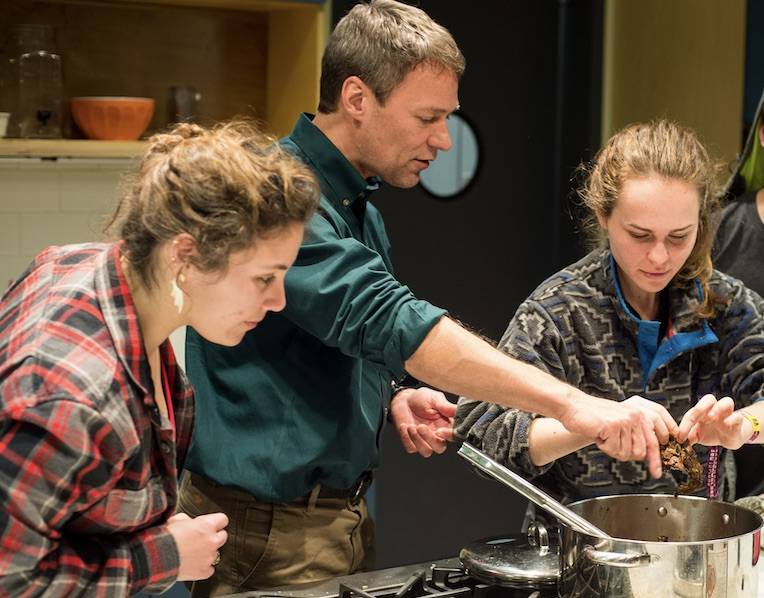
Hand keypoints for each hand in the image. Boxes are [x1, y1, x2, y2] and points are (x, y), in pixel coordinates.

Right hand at [167, 512, 228, 581]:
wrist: (155, 558)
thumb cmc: (164, 538)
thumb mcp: (176, 520)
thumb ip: (188, 520)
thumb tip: (189, 522)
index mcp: (206, 525)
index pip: (222, 520)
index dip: (216, 522)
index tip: (213, 524)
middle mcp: (211, 541)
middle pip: (223, 536)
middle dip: (214, 536)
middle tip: (202, 539)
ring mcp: (209, 557)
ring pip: (216, 553)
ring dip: (207, 552)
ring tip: (193, 553)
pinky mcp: (204, 571)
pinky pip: (210, 569)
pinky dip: (203, 567)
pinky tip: (193, 564)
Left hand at [390, 387, 455, 456]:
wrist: (404, 399)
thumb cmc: (421, 398)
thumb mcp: (435, 398)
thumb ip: (446, 407)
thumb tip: (459, 410)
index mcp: (446, 425)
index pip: (454, 436)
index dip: (449, 436)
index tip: (440, 431)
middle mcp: (437, 435)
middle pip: (440, 448)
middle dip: (430, 439)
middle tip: (421, 427)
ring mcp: (424, 440)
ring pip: (426, 452)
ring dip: (417, 440)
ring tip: (411, 426)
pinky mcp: (412, 443)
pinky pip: (411, 448)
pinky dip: (406, 438)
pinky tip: (404, 426)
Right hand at [559, 392, 677, 478]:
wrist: (573, 406)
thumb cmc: (593, 416)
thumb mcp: (620, 423)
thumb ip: (634, 436)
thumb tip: (645, 456)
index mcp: (640, 414)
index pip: (654, 442)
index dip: (656, 461)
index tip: (656, 472)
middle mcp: (636, 416)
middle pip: (641, 452)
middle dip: (625, 453)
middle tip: (611, 444)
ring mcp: (625, 421)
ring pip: (626, 453)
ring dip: (612, 449)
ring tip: (603, 435)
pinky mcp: (613, 426)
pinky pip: (614, 450)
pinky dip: (604, 446)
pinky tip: (598, 434)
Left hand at [677, 394, 745, 448]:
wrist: (730, 438)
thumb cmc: (711, 433)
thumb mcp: (698, 436)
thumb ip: (689, 436)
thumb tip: (680, 439)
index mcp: (702, 412)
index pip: (691, 413)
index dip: (684, 425)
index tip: (680, 437)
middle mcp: (714, 409)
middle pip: (709, 398)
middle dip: (700, 407)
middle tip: (695, 419)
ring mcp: (728, 414)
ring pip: (727, 401)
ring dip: (718, 409)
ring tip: (712, 418)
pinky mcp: (738, 421)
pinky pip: (738, 416)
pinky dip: (733, 419)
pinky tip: (727, 425)